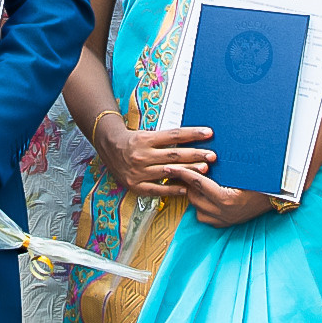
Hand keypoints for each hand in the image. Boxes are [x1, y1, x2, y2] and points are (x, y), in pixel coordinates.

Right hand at [89, 114, 214, 199]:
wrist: (109, 147)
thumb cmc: (133, 140)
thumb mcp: (147, 134)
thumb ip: (167, 139)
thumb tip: (192, 140)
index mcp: (146, 139)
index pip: (174, 135)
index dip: (193, 134)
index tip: (209, 133)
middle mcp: (142, 155)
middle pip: (174, 154)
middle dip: (195, 155)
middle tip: (212, 156)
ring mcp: (138, 171)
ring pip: (168, 171)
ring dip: (188, 171)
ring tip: (204, 170)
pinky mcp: (135, 185)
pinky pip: (157, 189)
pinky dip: (172, 189)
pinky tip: (186, 189)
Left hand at [164, 166, 272, 228]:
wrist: (275, 198)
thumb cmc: (261, 182)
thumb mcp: (242, 172)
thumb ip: (222, 167)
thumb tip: (202, 155)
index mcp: (226, 199)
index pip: (197, 183)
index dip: (182, 173)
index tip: (170, 166)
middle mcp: (222, 213)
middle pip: (192, 196)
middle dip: (186, 183)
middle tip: (180, 169)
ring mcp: (222, 220)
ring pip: (195, 206)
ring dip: (193, 193)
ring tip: (192, 180)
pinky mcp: (223, 224)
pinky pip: (203, 215)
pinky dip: (200, 204)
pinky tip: (203, 193)